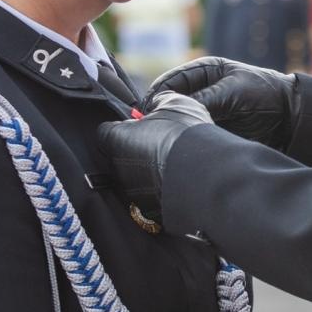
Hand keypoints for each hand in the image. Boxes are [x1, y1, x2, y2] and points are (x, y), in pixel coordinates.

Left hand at [97, 92, 211, 229]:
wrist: (206, 175)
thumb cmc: (185, 134)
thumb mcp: (174, 102)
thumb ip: (158, 101)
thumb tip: (155, 103)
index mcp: (116, 139)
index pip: (105, 131)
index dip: (122, 126)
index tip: (139, 124)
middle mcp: (117, 168)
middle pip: (117, 155)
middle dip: (133, 149)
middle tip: (158, 140)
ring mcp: (131, 192)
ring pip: (132, 177)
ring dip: (145, 169)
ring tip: (171, 161)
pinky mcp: (148, 210)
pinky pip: (148, 195)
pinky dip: (157, 188)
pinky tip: (176, 180)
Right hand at [149, 56, 296, 150]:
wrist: (292, 119)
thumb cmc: (266, 95)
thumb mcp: (233, 93)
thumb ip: (204, 101)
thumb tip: (173, 111)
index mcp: (205, 70)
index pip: (170, 81)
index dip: (158, 95)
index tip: (148, 111)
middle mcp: (201, 89)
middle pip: (170, 101)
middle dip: (160, 113)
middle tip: (150, 129)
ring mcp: (205, 110)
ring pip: (178, 119)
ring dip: (171, 128)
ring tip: (161, 140)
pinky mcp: (211, 129)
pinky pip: (190, 134)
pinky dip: (183, 140)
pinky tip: (177, 147)